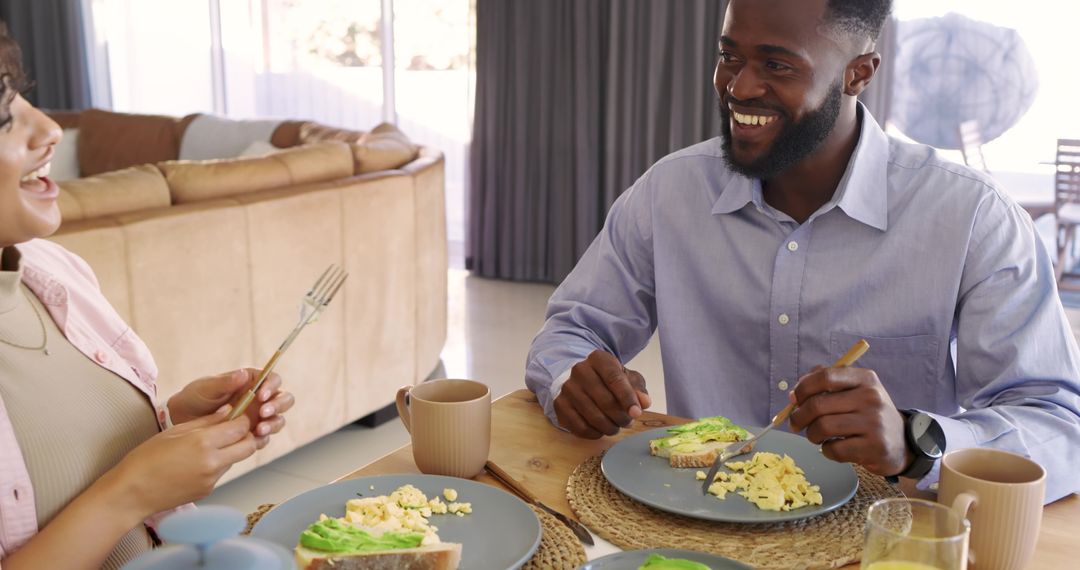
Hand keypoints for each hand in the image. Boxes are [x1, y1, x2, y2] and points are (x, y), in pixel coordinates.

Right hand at [104, 408, 255, 518]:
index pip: (241, 428)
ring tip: (207, 446)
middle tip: (232, 430)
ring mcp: (212, 479)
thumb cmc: (146, 459)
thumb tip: (228, 411)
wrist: (131, 494)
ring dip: (230, 450)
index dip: (242, 419)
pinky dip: (217, 464)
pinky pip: (221, 473)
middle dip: (246, 435)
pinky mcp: (208, 491)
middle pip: (249, 446)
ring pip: (236, 459)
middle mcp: (212, 462)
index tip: (237, 416)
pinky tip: (196, 462)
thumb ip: (206, 421)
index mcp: (203, 443)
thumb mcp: (174, 432)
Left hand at [167, 369, 294, 448]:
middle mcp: (259, 399)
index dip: (272, 386)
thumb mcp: (206, 387)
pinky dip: (263, 439)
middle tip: (263, 413)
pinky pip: (265, 437)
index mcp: (252, 382)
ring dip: (273, 424)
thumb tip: (243, 374)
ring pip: (278, 419)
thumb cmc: (195, 397)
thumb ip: (225, 382)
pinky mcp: (252, 434)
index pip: (273, 380)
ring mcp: (258, 417)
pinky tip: (254, 440)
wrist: (182, 420)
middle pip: (283, 399)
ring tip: (259, 429)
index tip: (261, 394)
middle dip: (278, 406)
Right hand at [553, 350, 651, 438]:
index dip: (627, 398)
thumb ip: (637, 388)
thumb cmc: (607, 378)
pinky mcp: (559, 405)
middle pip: (605, 400)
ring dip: (609, 427)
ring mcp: (567, 388)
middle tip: (628, 422)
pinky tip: (601, 429)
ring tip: (616, 426)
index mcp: (598, 359)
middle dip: (620, 416)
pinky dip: (595, 433)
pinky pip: (580, 427)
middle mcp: (579, 371)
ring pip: (593, 416)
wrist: (578, 378)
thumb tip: (644, 403)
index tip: (636, 413)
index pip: (614, 379)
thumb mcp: (626, 377)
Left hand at [787, 366, 911, 475]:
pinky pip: (834, 449)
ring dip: (812, 434)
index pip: (825, 377)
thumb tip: (793, 395)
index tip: (795, 399)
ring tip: (816, 436)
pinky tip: (833, 447)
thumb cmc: (868, 414)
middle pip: (818, 405)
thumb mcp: (855, 391)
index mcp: (865, 378)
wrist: (902, 443)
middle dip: (799, 416)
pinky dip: (826, 450)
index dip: (803, 388)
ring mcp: (874, 423)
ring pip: (822, 427)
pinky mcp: (874, 447)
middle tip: (796, 424)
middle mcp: (871, 397)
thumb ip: (824, 384)